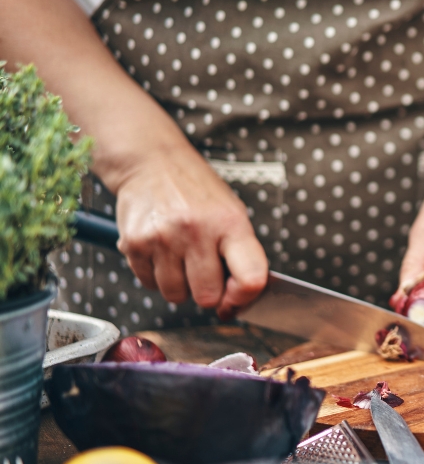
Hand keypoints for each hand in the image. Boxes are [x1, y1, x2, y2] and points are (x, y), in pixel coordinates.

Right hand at [113, 149, 268, 318]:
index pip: (250, 278)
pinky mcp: (134, 244)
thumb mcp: (232, 212)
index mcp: (230, 223)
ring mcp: (163, 238)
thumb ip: (240, 253)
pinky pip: (149, 284)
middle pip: (207, 296)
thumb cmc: (197, 191)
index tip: (236, 300)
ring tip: (180, 258)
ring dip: (179, 285)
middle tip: (203, 271)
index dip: (244, 298)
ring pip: (175, 295)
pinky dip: (156, 277)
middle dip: (207, 292)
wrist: (152, 163)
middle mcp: (197, 231)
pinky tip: (161, 253)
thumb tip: (239, 299)